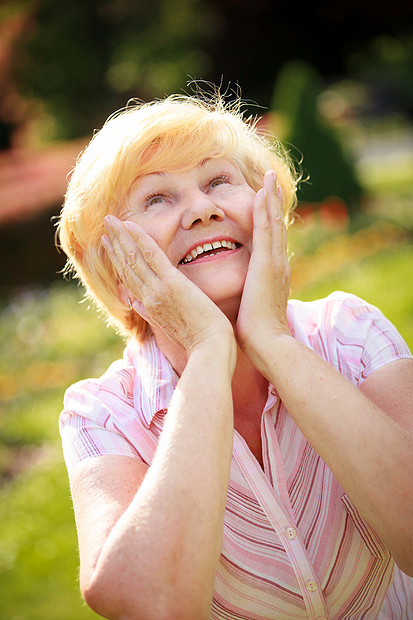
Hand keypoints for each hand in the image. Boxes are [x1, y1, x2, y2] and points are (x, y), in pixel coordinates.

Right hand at [102, 216, 233, 353]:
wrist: (210, 349)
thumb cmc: (199, 341)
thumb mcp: (171, 328)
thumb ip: (152, 314)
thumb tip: (138, 306)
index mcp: (150, 308)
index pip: (129, 280)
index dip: (118, 260)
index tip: (110, 245)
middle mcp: (149, 298)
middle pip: (127, 267)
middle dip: (115, 244)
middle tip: (107, 225)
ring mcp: (158, 290)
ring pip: (134, 259)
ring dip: (121, 237)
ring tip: (111, 220)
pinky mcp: (172, 284)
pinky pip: (152, 256)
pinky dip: (140, 239)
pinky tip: (131, 225)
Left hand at [236, 171, 290, 364]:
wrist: (268, 344)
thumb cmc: (255, 334)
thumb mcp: (251, 310)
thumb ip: (247, 299)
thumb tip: (238, 299)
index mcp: (272, 275)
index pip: (270, 242)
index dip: (268, 221)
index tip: (265, 205)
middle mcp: (277, 265)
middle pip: (275, 227)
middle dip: (273, 203)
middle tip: (271, 181)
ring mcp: (275, 262)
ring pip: (273, 223)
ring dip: (271, 199)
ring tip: (269, 178)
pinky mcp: (267, 263)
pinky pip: (266, 229)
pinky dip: (266, 209)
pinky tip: (262, 192)